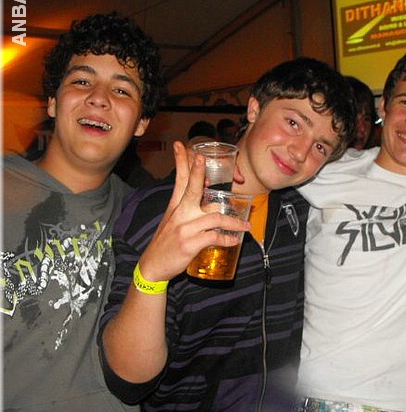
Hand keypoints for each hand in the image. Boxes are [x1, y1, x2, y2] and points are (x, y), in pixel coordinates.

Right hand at [139, 141, 249, 281]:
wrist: (153, 266)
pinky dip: (226, 239)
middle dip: (196, 172)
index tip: (180, 145)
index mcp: (175, 206)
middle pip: (190, 188)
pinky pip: (214, 237)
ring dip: (233, 222)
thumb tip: (215, 204)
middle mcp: (180, 214)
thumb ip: (192, 210)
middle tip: (201, 157)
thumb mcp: (175, 221)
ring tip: (245, 227)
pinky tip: (234, 241)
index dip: (181, 162)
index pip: (179, 180)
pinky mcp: (189, 244)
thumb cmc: (167, 242)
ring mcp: (184, 228)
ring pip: (214, 217)